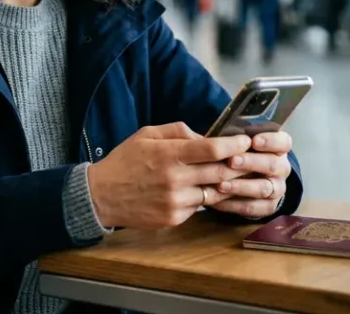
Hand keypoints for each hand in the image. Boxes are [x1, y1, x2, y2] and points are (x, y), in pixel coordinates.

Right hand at [86, 122, 251, 229]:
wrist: (101, 196)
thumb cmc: (125, 161)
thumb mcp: (147, 135)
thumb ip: (178, 131)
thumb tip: (206, 137)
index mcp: (169, 154)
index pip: (212, 149)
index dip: (234, 144)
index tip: (245, 141)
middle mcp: (175, 179)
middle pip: (221, 172)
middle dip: (239, 164)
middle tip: (249, 158)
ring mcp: (175, 202)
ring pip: (214, 192)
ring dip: (225, 184)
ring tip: (231, 175)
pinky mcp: (174, 218)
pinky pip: (199, 207)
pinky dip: (204, 198)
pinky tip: (201, 190)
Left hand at [207, 131, 293, 218]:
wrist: (245, 179)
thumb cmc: (241, 154)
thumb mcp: (239, 143)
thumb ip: (234, 139)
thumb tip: (216, 137)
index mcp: (278, 148)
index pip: (283, 142)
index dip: (271, 141)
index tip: (253, 141)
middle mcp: (282, 168)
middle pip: (273, 165)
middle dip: (251, 162)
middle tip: (231, 161)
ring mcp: (277, 189)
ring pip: (263, 188)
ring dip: (242, 186)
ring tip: (221, 184)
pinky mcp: (268, 207)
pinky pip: (253, 207)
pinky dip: (234, 204)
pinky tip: (218, 200)